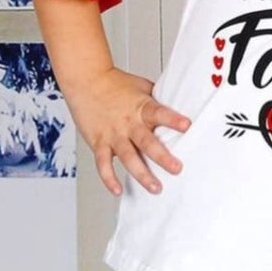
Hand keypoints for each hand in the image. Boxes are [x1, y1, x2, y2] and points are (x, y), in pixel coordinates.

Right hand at [64, 66, 189, 195]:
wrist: (85, 80)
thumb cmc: (115, 83)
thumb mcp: (142, 87)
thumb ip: (157, 101)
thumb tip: (181, 106)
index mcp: (141, 107)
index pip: (160, 113)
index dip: (172, 120)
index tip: (186, 126)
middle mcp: (128, 122)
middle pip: (146, 141)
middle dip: (162, 156)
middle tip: (176, 168)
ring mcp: (113, 134)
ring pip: (128, 157)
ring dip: (142, 174)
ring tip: (156, 188)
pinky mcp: (98, 142)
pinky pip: (103, 164)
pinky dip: (109, 178)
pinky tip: (118, 191)